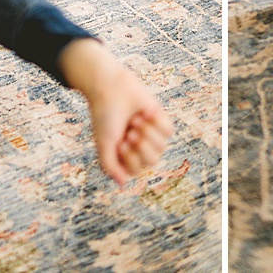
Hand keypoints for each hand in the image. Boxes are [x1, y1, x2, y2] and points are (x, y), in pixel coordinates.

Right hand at [60, 39, 173, 184]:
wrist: (111, 88)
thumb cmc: (104, 116)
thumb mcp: (103, 144)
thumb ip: (109, 166)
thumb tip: (123, 184)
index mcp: (125, 156)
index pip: (136, 171)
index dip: (129, 158)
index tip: (119, 143)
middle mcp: (139, 148)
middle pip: (152, 161)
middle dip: (140, 145)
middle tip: (129, 130)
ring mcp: (151, 134)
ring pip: (162, 147)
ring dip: (147, 131)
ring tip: (135, 119)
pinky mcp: (160, 119)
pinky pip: (169, 131)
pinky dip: (156, 122)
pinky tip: (146, 112)